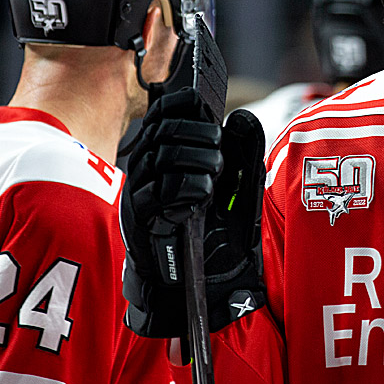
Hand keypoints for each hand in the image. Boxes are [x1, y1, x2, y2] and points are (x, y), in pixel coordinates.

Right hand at [120, 88, 266, 337]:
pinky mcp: (142, 217)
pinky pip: (162, 191)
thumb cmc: (211, 227)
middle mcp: (144, 166)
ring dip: (199, 159)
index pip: (162, 112)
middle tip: (219, 150)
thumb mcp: (233, 184)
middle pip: (164, 130)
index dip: (182, 103)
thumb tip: (243, 118)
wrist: (195, 280)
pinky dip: (190, 186)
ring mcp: (140, 192)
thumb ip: (240, 150)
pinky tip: (204, 194)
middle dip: (199, 133)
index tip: (203, 105)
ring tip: (216, 174)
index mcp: (160, 151)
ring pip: (163, 155)